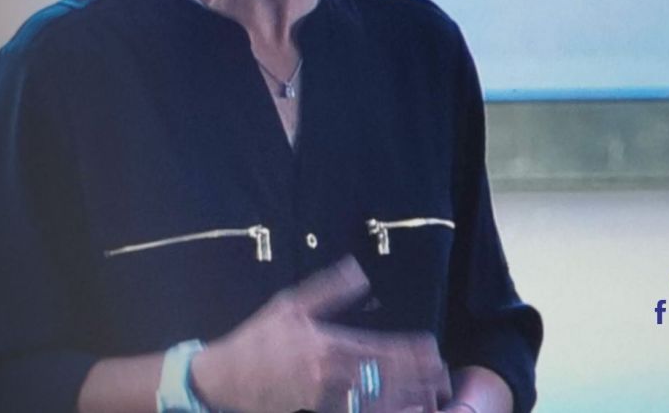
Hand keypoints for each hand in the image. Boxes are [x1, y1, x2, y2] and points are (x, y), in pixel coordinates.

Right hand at [191, 255, 451, 412]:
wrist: (224, 378)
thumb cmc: (259, 339)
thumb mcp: (291, 304)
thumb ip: (329, 289)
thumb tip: (359, 270)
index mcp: (328, 342)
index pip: (380, 346)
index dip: (410, 350)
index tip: (433, 349)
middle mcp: (330, 372)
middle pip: (385, 375)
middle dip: (417, 376)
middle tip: (443, 374)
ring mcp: (324, 396)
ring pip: (374, 399)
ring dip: (405, 396)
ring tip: (431, 395)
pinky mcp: (316, 410)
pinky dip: (378, 410)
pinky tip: (398, 409)